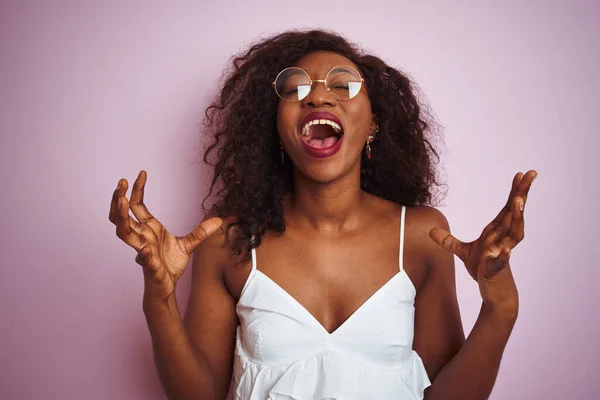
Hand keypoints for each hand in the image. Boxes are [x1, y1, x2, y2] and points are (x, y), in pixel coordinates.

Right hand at [109, 170, 222, 300]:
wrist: (167, 287)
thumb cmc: (170, 265)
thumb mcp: (188, 244)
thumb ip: (201, 232)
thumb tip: (219, 220)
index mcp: (148, 229)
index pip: (137, 205)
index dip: (137, 189)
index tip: (141, 173)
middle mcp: (141, 237)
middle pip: (121, 216)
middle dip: (119, 199)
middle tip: (120, 183)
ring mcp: (142, 251)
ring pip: (124, 233)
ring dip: (121, 217)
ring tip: (122, 201)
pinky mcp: (149, 266)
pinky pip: (144, 258)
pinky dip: (144, 254)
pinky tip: (144, 250)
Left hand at [429, 170, 536, 310]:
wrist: (493, 293)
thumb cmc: (483, 269)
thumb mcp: (463, 252)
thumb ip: (448, 241)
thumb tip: (430, 231)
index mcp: (497, 231)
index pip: (507, 208)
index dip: (514, 191)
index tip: (521, 174)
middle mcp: (503, 238)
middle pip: (515, 213)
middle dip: (522, 194)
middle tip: (531, 174)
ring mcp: (502, 253)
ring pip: (514, 233)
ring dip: (517, 217)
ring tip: (519, 201)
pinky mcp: (496, 269)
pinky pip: (501, 261)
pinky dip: (504, 255)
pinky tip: (506, 249)